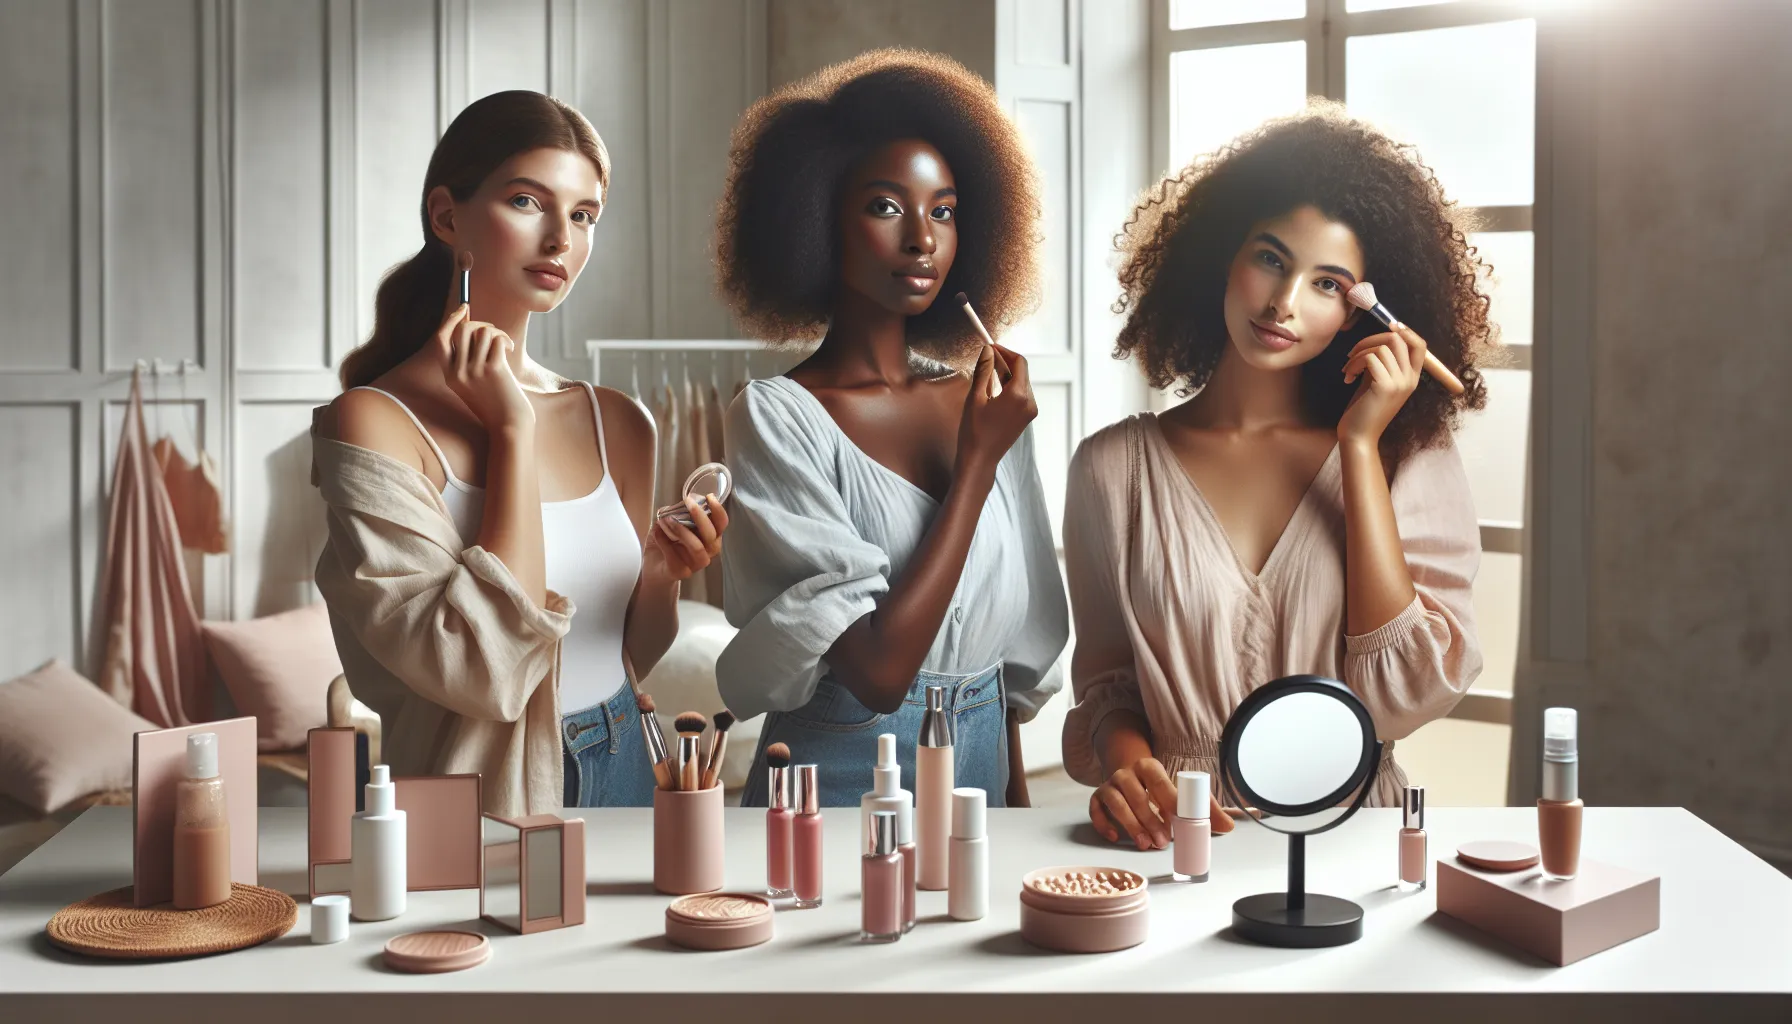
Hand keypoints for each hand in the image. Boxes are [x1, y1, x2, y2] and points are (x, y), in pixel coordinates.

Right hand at [436, 253, 533, 433]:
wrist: (509, 426)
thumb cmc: (496, 404)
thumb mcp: (475, 384)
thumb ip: (469, 360)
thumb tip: (470, 325)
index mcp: (449, 376)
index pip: (440, 340)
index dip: (450, 321)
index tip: (464, 309)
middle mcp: (458, 373)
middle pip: (462, 330)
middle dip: (481, 324)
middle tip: (493, 333)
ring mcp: (474, 372)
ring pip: (482, 331)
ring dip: (496, 332)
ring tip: (504, 345)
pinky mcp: (493, 370)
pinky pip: (496, 339)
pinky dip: (505, 340)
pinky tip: (510, 350)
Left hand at [642, 493, 728, 584]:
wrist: (652, 567)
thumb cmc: (666, 543)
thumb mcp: (671, 523)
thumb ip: (677, 513)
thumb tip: (678, 505)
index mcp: (709, 537)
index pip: (721, 524)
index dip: (718, 511)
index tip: (709, 497)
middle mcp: (706, 551)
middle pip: (712, 536)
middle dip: (701, 517)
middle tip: (688, 502)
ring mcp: (694, 564)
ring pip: (698, 548)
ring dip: (683, 531)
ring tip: (669, 520)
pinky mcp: (680, 572)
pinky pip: (675, 558)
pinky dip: (664, 542)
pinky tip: (657, 533)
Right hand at [956, 342, 1035, 479]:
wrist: (979, 460)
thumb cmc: (974, 431)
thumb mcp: (975, 397)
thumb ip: (984, 371)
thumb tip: (988, 350)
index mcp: (1019, 395)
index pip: (1019, 362)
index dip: (1005, 351)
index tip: (990, 347)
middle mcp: (1030, 402)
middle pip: (1022, 371)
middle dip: (1005, 362)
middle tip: (986, 357)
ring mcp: (1030, 411)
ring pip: (1022, 382)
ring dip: (1007, 374)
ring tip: (987, 374)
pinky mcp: (1027, 417)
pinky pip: (1021, 394)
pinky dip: (1010, 387)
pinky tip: (994, 389)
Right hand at [1088, 757, 1234, 848]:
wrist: (1130, 772)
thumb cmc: (1159, 787)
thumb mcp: (1181, 791)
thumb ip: (1205, 808)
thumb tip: (1228, 826)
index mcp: (1149, 766)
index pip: (1158, 781)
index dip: (1167, 800)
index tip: (1177, 821)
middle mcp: (1126, 773)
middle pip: (1136, 795)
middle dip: (1149, 820)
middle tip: (1162, 842)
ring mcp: (1110, 784)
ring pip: (1116, 803)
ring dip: (1131, 825)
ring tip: (1145, 844)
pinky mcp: (1098, 796)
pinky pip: (1095, 809)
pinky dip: (1104, 823)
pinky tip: (1116, 837)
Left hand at [1338, 322, 1426, 445]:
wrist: (1359, 437)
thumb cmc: (1364, 410)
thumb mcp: (1376, 382)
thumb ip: (1381, 364)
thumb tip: (1376, 341)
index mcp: (1411, 378)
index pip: (1420, 345)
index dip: (1406, 331)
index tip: (1388, 325)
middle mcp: (1410, 379)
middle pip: (1399, 339)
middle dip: (1371, 338)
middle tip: (1353, 352)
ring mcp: (1399, 383)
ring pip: (1381, 347)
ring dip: (1358, 354)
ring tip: (1348, 369)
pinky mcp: (1385, 386)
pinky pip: (1370, 358)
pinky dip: (1354, 363)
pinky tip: (1347, 377)